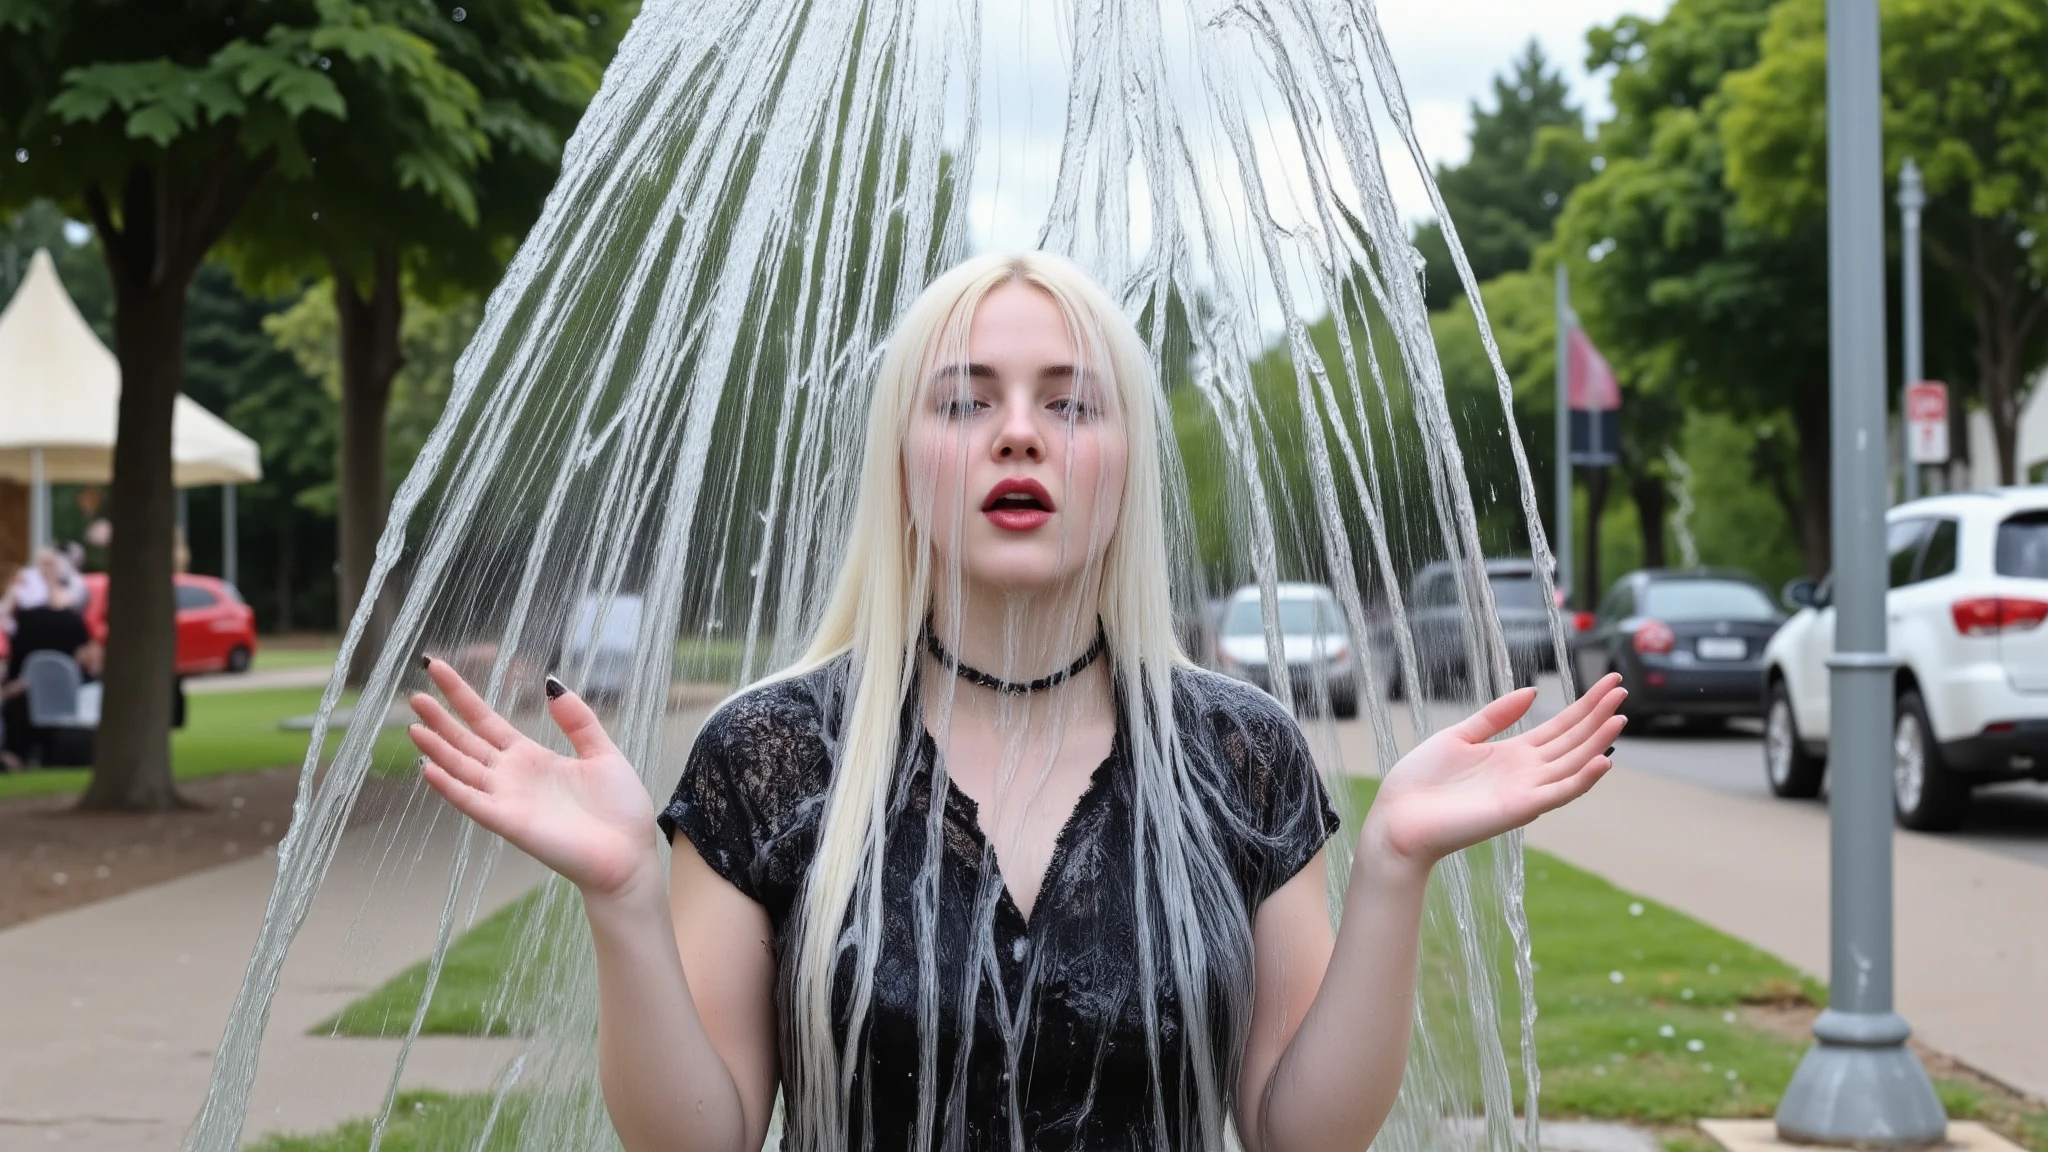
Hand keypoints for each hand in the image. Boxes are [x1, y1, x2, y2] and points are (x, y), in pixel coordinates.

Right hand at [409, 658, 657, 899]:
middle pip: (466, 742)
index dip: (462, 697)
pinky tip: (428, 768)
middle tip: (413, 695)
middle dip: (440, 719)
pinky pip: (472, 802)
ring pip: (462, 768)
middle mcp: (512, 776)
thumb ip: (578, 721)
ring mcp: (507, 799)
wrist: (628, 855)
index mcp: (532, 757)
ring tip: (413, 726)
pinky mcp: (509, 822)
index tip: (439, 670)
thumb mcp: (603, 753)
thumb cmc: (619, 810)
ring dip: (437, 749)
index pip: (487, 721)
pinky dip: (450, 786)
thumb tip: (552, 684)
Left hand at [1363, 673, 1625, 868]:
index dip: (1585, 705)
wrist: (1397, 817)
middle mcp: (1526, 772)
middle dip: (1597, 715)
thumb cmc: (1421, 780)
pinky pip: (1558, 794)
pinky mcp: (1518, 809)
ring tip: (1618, 718)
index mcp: (1513, 753)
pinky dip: (1581, 780)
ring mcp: (1525, 791)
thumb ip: (1496, 716)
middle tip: (1623, 689)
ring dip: (1596, 742)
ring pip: (1572, 764)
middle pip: (1572, 740)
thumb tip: (1534, 691)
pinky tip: (1601, 761)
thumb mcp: (1460, 735)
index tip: (1609, 682)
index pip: (1560, 725)